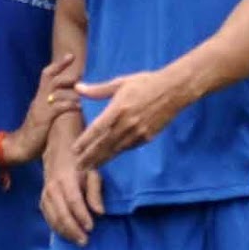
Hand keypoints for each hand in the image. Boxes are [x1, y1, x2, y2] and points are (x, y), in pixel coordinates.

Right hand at [5, 53, 81, 163]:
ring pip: (55, 90)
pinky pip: (58, 107)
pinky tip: (79, 107)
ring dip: (71, 90)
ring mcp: (41, 108)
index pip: (47, 75)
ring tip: (83, 91)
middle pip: (50, 77)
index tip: (71, 56)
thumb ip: (53, 107)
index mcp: (39, 98)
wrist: (19, 147)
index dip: (58, 65)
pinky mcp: (44, 119)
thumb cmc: (34, 135)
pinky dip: (70, 105)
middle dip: (64, 70)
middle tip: (80, 68)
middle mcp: (39, 100)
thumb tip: (71, 101)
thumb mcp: (43, 116)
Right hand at [39, 125, 102, 243]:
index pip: (74, 201)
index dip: (82, 216)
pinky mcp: (42, 201)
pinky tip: (67, 235)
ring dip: (65, 233)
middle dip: (73, 230)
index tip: (91, 228)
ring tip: (78, 241)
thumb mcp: (93, 173)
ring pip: (53, 218)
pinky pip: (48, 218)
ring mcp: (45, 195)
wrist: (59, 153)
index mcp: (66, 179)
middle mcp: (52, 188)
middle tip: (85, 241)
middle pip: (61, 213)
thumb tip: (99, 213)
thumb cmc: (80, 164)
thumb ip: (95, 193)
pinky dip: (57, 229)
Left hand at [69, 69, 190, 168]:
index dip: (85, 141)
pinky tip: (109, 157)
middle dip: (90, 157)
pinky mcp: (147, 137)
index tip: (74, 150)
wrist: (174, 90)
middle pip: (104, 144)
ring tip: (90, 167)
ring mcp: (137, 132)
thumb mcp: (120, 82)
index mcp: (118, 109)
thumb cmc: (146, 83)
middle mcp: (126, 124)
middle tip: (78, 166)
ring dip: (101, 159)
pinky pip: (128, 147)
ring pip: (115, 149)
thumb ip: (98, 90)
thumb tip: (77, 87)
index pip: (96, 130)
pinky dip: (117, 153)